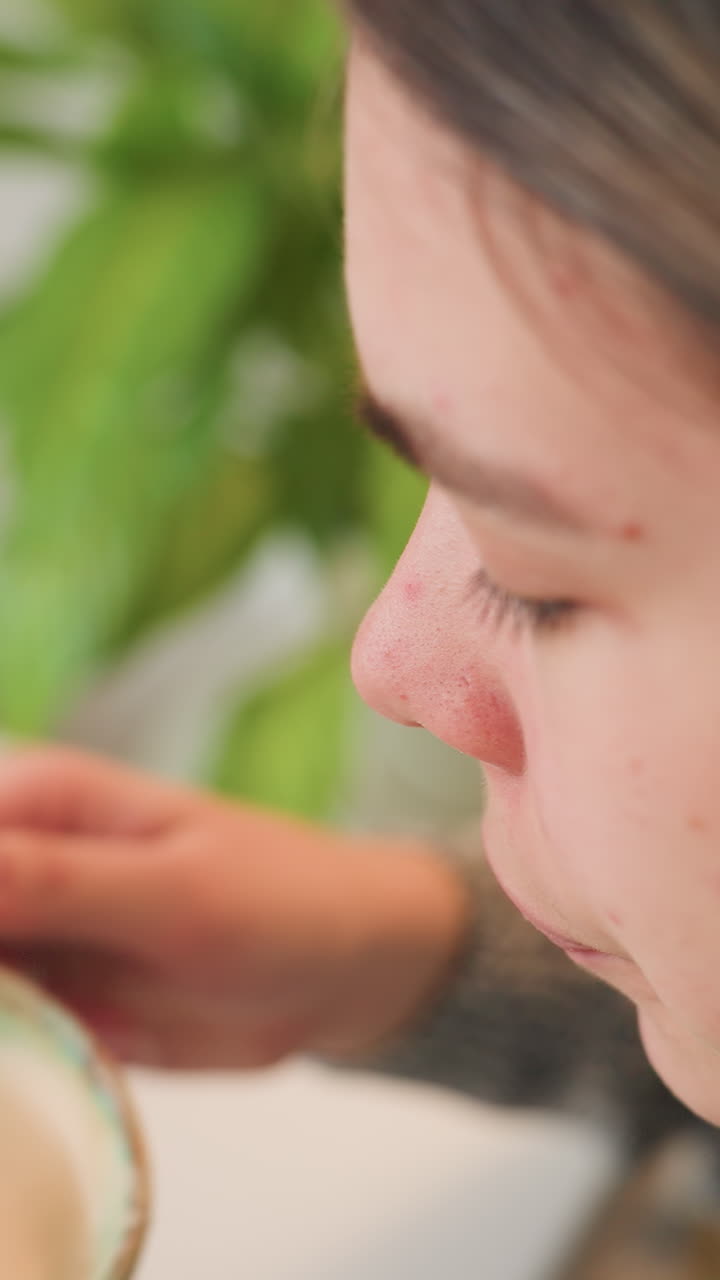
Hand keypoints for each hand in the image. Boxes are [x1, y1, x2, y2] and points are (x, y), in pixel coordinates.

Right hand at [0, 748, 469, 1069]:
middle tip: (50, 990)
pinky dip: (2, 1047)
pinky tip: (23, 1071)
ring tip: (72, 1012)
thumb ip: (51, 881)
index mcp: (39, 800)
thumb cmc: (281, 901)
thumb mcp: (172, 894)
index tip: (14, 955)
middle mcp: (20, 860)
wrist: (350, 970)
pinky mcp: (50, 992)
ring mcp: (31, 931)